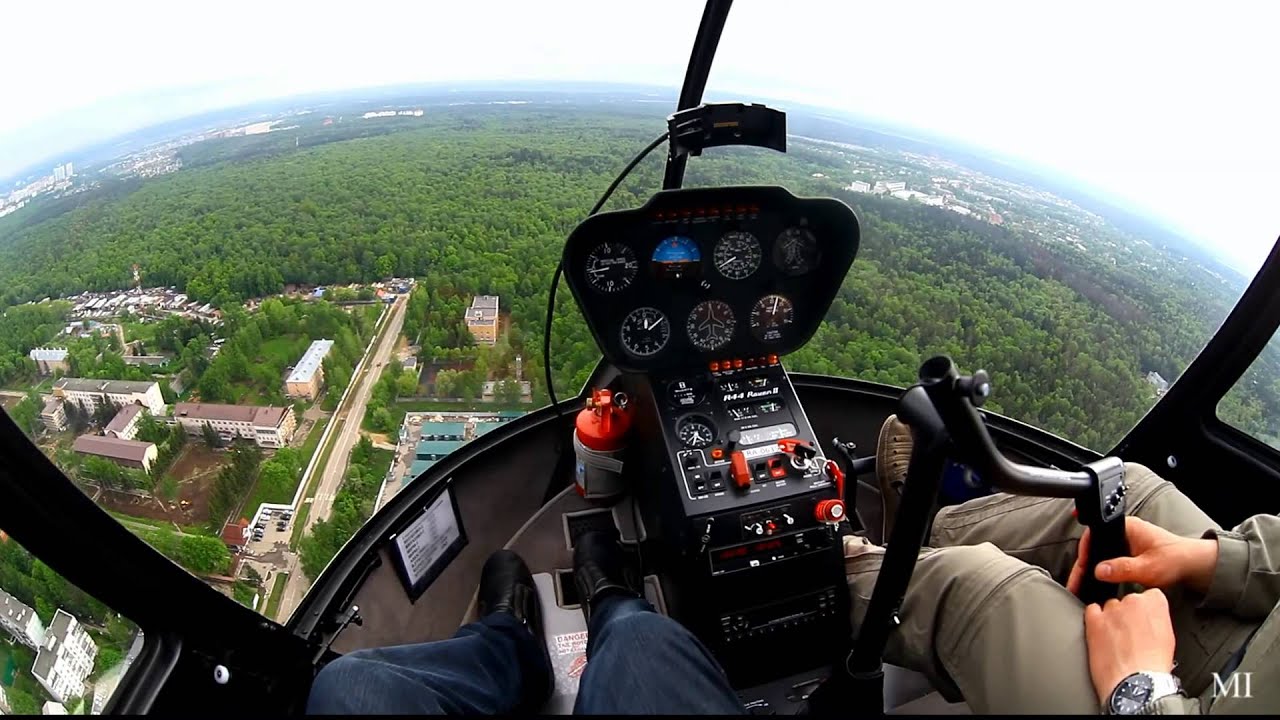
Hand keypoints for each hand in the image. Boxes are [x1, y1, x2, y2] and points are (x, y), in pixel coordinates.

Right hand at [1066, 516, 1217, 595]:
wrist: (1196, 566)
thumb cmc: (1176, 560)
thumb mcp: (1149, 568)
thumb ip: (1123, 569)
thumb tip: (1099, 571)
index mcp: (1126, 527)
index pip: (1094, 536)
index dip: (1084, 553)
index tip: (1079, 570)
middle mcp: (1124, 532)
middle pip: (1095, 547)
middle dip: (1084, 565)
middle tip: (1076, 583)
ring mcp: (1126, 542)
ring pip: (1101, 555)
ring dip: (1092, 569)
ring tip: (1081, 586)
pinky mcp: (1129, 553)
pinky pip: (1109, 560)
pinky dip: (1102, 571)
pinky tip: (1097, 583)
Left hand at [1084, 589, 1176, 705]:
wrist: (1137, 682)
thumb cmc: (1154, 666)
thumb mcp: (1167, 637)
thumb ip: (1158, 619)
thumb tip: (1151, 621)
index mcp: (1155, 603)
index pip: (1149, 595)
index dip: (1146, 610)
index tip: (1144, 620)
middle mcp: (1133, 601)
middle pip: (1128, 600)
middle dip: (1128, 614)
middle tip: (1130, 633)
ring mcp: (1112, 610)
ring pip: (1110, 606)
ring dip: (1111, 619)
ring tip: (1116, 640)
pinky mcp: (1094, 620)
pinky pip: (1091, 610)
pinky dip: (1094, 620)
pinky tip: (1101, 634)